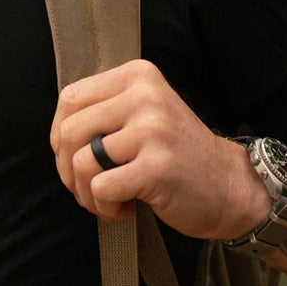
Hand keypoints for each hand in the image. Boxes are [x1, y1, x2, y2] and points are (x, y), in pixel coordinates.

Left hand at [48, 59, 270, 239]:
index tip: (75, 157)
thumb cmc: (176, 154)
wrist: (230, 185)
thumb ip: (105, 110)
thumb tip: (56, 135)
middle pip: (69, 132)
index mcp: (137, 76)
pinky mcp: (157, 167)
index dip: (60, 134)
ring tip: (108, 200)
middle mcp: (144, 96)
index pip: (70, 98)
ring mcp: (152, 130)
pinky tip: (125, 209)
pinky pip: (101, 188)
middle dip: (68, 169)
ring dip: (85, 193)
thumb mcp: (144, 113)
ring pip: (81, 162)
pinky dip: (104, 208)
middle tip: (89, 187)